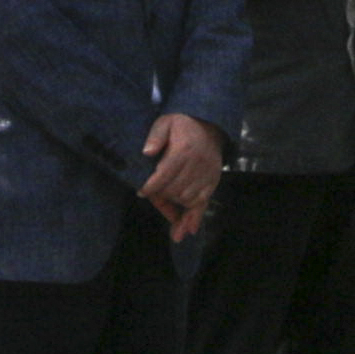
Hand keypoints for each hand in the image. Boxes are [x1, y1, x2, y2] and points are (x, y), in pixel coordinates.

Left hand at [139, 113, 223, 241]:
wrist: (209, 125)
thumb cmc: (182, 125)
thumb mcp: (165, 122)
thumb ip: (155, 136)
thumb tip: (146, 152)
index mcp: (184, 150)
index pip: (164, 176)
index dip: (151, 187)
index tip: (141, 192)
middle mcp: (197, 165)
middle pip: (175, 191)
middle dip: (162, 196)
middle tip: (153, 196)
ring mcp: (207, 175)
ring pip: (187, 200)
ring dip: (175, 206)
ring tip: (166, 207)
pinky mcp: (213, 182)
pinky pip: (203, 203)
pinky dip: (194, 218)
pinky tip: (186, 231)